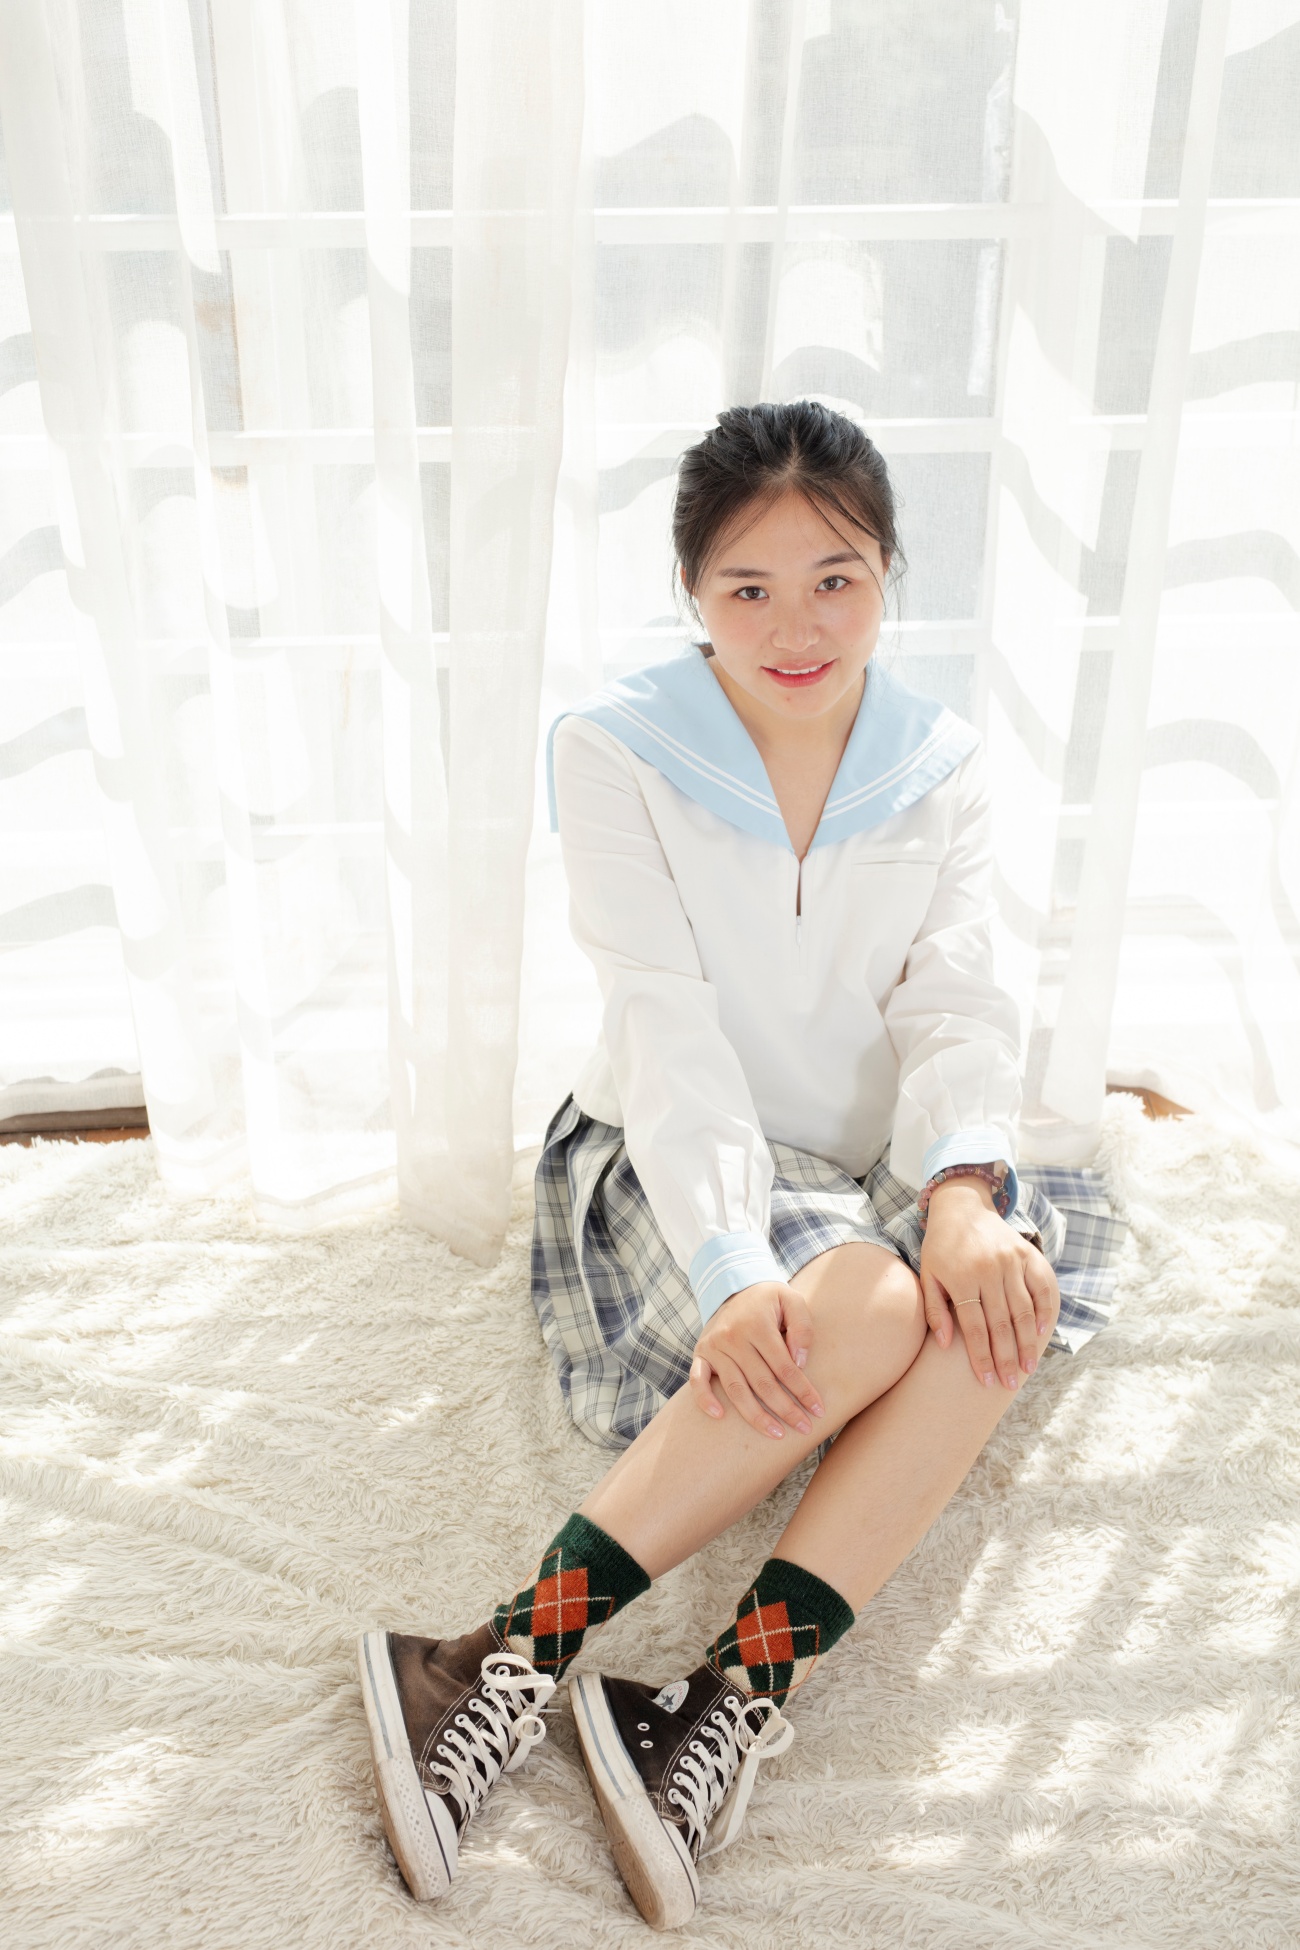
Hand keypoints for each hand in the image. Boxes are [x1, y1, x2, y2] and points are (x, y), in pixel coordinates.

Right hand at [689, 1280, 825, 1438]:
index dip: (802, 1391)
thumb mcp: (792, 1300)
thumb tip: (800, 1362)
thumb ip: (802, 1327)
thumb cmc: (769, 1299)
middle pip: (762, 1383)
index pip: (784, 1367)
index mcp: (757, 1324)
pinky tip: (719, 1417)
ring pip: (735, 1389)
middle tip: (805, 1428)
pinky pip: (697, 1380)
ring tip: (776, 1434)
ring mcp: (714, 1347)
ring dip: (756, 1416)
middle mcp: (733, 1337)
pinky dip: (705, 1399)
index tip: (818, 1410)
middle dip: (786, 1409)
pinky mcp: (701, 1354)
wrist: (733, 1287)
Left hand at [919, 1177, 1058, 1390]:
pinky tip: (1044, 1332)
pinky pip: (1042, 1286)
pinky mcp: (1027, 1253)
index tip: (987, 1381)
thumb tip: (945, 1345)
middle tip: (1010, 1384)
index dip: (982, 1357)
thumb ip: (935, 1310)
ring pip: (1024, 1310)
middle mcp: (988, 1270)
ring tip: (1028, 1368)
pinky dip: (1046, 1310)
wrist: (961, 1207)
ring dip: (1028, 1342)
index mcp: (961, 1278)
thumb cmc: (941, 1248)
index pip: (974, 1328)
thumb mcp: (928, 1275)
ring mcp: (1011, 1261)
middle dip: (1007, 1358)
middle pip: (1001, 1323)